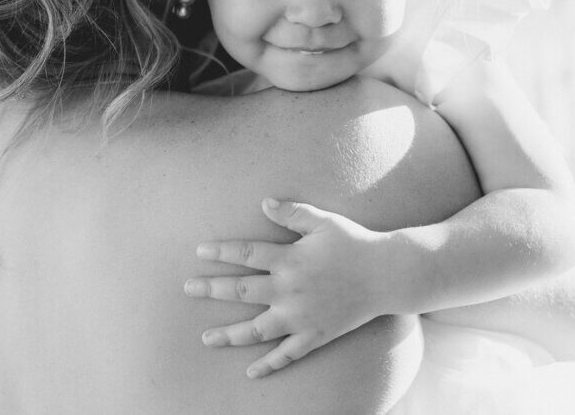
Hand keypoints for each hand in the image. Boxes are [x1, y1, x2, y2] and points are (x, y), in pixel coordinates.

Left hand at [184, 199, 390, 377]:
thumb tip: (263, 202)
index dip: (221, 252)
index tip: (199, 252)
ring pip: (256, 330)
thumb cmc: (355, 243)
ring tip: (206, 338)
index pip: (246, 255)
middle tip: (188, 289)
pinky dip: (269, 365)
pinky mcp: (315, 336)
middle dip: (211, 290)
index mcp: (289, 260)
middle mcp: (289, 291)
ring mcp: (301, 317)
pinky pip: (287, 355)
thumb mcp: (323, 221)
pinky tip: (251, 372)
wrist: (387, 274)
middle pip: (241, 291)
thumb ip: (292, 213)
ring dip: (229, 335)